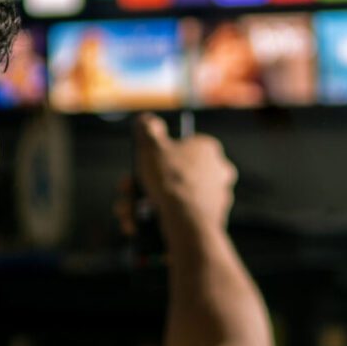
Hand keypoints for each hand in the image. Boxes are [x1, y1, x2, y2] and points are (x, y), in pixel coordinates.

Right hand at [127, 113, 236, 235]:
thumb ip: (148, 130)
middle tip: (129, 189)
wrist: (187, 221)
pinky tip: (140, 226)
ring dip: (148, 204)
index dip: (157, 156)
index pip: (182, 146)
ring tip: (131, 211)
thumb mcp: (152, 145)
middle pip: (175, 175)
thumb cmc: (172, 179)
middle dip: (147, 184)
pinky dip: (159, 220)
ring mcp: (216, 198)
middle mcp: (218, 172)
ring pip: (175, 198)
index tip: (141, 165)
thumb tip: (146, 119)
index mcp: (208, 149)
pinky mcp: (210, 221)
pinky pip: (180, 217)